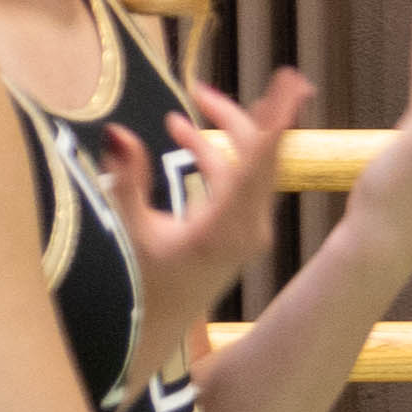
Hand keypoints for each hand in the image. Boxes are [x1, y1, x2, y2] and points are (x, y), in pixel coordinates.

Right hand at [104, 60, 309, 380]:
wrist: (154, 332)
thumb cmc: (139, 286)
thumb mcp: (129, 232)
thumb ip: (126, 182)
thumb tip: (118, 133)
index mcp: (225, 227)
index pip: (256, 162)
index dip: (275, 119)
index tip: (293, 84)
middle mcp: (248, 227)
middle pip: (258, 155)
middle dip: (240, 114)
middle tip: (234, 79)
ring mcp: (249, 230)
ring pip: (248, 167)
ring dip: (220, 134)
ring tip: (191, 100)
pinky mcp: (242, 231)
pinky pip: (238, 182)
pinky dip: (213, 157)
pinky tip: (180, 135)